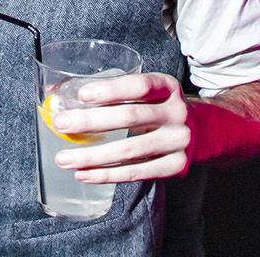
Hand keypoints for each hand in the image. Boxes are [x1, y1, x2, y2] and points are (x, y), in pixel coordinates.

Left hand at [46, 71, 190, 181]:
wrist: (202, 132)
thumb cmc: (159, 108)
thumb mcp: (150, 92)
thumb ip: (115, 91)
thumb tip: (57, 94)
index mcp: (168, 87)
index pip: (140, 86)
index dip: (111, 89)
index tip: (81, 94)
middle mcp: (177, 113)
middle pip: (131, 117)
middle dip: (91, 122)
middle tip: (60, 124)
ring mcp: (178, 142)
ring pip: (130, 151)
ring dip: (92, 155)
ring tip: (64, 158)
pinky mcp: (175, 166)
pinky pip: (135, 173)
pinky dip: (106, 175)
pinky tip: (84, 174)